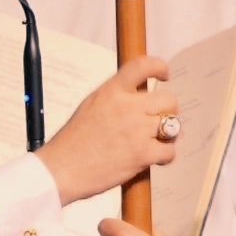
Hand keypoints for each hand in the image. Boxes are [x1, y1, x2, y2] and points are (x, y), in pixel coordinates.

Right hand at [36, 56, 179, 201]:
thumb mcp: (90, 106)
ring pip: (173, 125)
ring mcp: (137, 130)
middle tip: (158, 121)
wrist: (61, 170)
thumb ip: (115, 98)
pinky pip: (170, 151)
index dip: (159, 67)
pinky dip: (165, 157)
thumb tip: (139, 97)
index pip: (143, 66)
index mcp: (111, 91)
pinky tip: (154, 159)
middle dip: (168, 111)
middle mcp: (127, 107)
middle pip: (168, 100)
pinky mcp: (142, 154)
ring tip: (156, 142)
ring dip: (167, 135)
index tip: (165, 74)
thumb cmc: (72, 142)